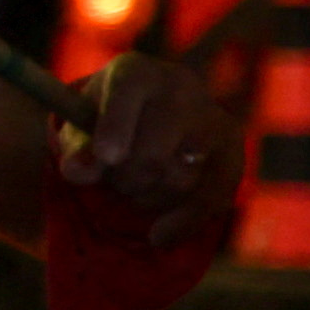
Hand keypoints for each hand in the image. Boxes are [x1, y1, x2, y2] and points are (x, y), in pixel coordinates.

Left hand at [35, 50, 243, 309]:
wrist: (144, 119)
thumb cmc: (102, 126)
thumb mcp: (79, 133)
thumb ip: (76, 151)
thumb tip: (77, 171)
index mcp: (134, 71)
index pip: (128, 92)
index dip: (117, 125)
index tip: (107, 157)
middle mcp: (178, 85)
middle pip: (152, 152)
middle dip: (124, 180)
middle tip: (112, 181)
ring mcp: (210, 114)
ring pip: (178, 179)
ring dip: (146, 198)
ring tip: (132, 186)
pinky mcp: (232, 147)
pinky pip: (214, 195)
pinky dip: (184, 222)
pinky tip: (159, 237)